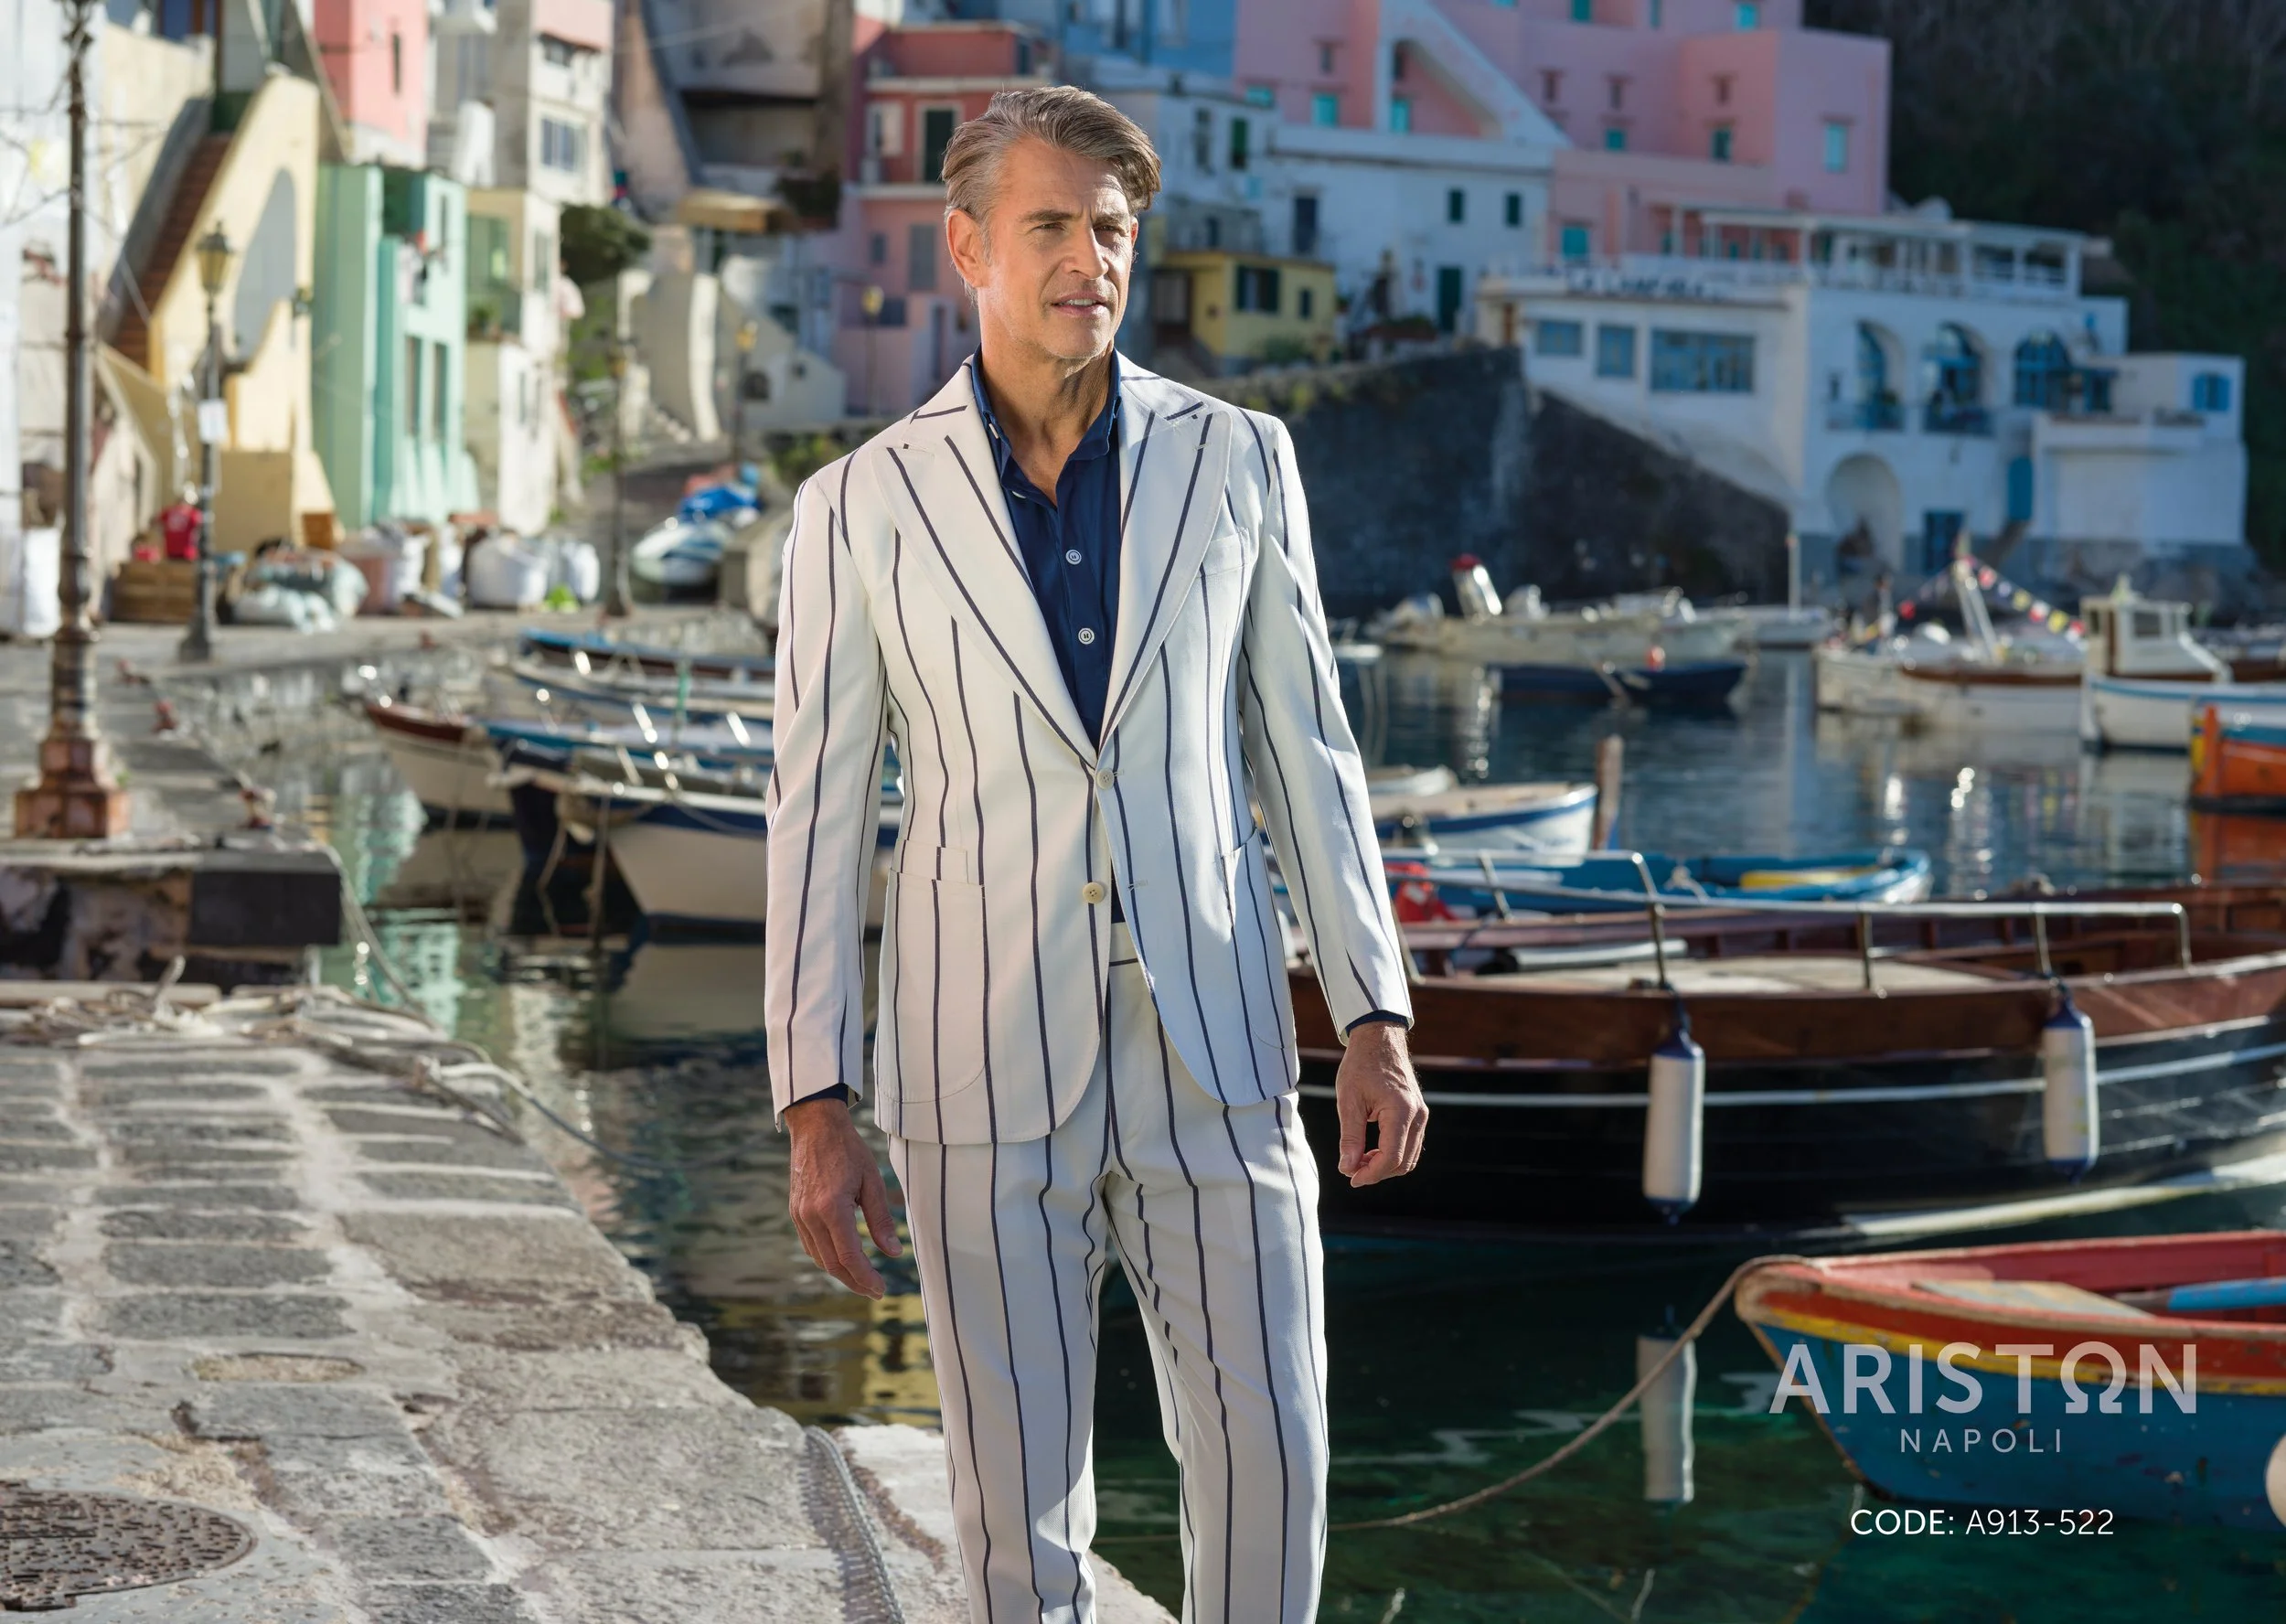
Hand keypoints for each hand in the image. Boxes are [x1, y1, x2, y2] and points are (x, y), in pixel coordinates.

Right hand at [785, 1097, 902, 1297]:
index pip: (849, 1256)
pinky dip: (827, 1258)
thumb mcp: (872, 1181)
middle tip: (876, 1291)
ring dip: (841, 1273)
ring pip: (819, 1258)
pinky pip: (810, 1245)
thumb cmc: (848, 1149)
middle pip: (832, 1263)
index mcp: (832, 1207)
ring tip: (863, 1280)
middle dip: (855, 1282)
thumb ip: (881, 1219)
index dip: (866, 1278)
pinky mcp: (795, 1212)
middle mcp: (811, 1216)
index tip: (881, 1290)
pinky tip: (843, 1260)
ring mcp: (799, 1215)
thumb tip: (894, 1252)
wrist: (815, 1127)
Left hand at [1334, 1022, 1426, 1185]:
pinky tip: (1371, 1150)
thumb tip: (1347, 1168)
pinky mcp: (1418, 1114)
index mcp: (1401, 1111)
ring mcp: (1421, 1115)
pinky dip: (1393, 1154)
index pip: (1391, 1157)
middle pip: (1403, 1162)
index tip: (1350, 1178)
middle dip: (1377, 1172)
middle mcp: (1417, 1115)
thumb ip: (1350, 1137)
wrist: (1379, 1039)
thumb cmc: (1361, 1065)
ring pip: (1410, 1157)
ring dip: (1385, 1165)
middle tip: (1350, 1169)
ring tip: (1358, 1160)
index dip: (1371, 1174)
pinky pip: (1410, 1145)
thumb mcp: (1348, 1100)